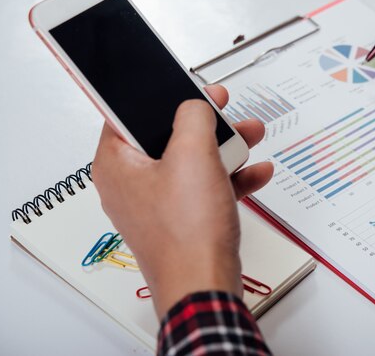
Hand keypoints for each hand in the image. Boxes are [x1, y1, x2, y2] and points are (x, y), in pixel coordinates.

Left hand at [92, 85, 272, 318]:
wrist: (204, 285)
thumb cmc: (187, 231)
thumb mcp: (193, 155)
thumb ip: (193, 117)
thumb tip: (195, 106)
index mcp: (117, 164)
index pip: (129, 114)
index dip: (161, 97)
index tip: (187, 89)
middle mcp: (132, 184)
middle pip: (167, 136)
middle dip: (206, 124)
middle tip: (226, 111)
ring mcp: (157, 203)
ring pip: (190, 162)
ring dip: (224, 148)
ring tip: (251, 135)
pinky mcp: (180, 219)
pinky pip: (203, 188)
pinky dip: (229, 178)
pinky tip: (256, 172)